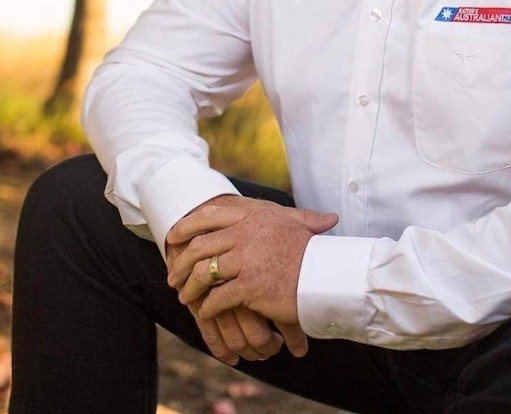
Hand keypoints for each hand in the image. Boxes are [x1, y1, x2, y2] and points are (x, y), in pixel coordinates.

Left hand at [166, 195, 337, 356]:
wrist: (324, 276)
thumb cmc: (312, 251)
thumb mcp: (298, 225)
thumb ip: (293, 215)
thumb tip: (313, 212)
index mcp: (254, 215)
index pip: (210, 215)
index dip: (187, 225)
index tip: (173, 237)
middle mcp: (246, 233)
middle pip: (200, 245)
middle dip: (181, 262)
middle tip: (173, 275)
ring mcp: (246, 259)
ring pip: (203, 273)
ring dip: (190, 287)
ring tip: (186, 297)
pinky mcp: (248, 286)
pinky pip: (216, 298)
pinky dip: (206, 308)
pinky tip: (206, 312)